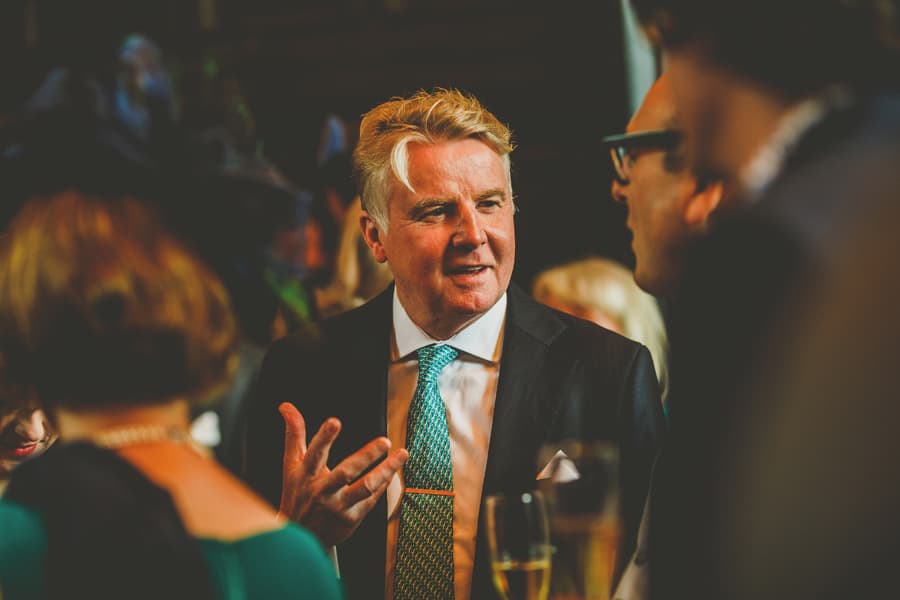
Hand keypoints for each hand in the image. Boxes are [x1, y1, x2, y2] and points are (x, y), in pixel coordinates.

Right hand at [278, 402, 407, 546]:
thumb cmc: (297, 493)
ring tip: (402, 454)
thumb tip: (286, 406)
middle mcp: (321, 491)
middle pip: (345, 472)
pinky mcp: (351, 519)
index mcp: (305, 475)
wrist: (301, 535)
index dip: (324, 438)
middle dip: (366, 455)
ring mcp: (337, 507)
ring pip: (365, 488)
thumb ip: (293, 434)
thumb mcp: (291, 465)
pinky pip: (372, 499)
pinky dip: (384, 484)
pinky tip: (393, 471)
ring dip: (386, 470)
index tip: (335, 421)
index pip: (314, 454)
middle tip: (385, 440)